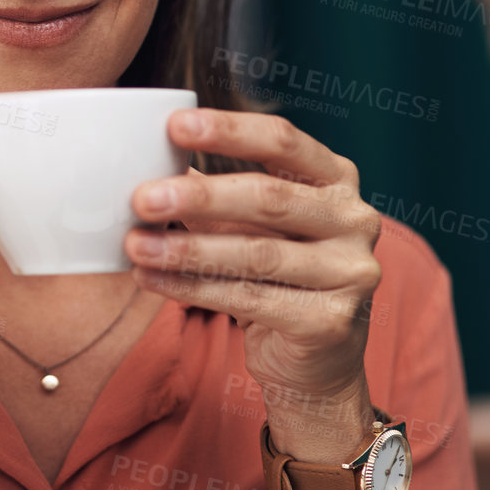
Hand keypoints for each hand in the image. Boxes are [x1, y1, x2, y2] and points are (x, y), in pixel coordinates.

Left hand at [124, 108, 383, 449]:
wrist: (316, 363)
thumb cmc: (276, 276)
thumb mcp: (248, 225)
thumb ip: (211, 196)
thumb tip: (145, 163)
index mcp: (336, 179)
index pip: (283, 142)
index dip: (230, 131)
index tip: (175, 126)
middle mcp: (354, 219)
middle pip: (269, 198)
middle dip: (200, 197)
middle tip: (143, 198)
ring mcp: (350, 272)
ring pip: (256, 254)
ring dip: (186, 250)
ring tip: (135, 245)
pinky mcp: (330, 321)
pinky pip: (249, 299)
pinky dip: (191, 288)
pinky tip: (151, 280)